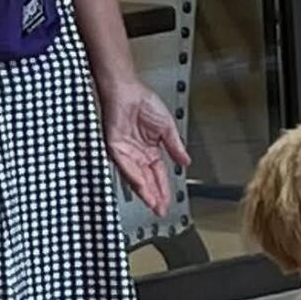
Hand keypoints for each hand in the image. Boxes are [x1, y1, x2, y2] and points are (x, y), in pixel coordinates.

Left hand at [100, 79, 189, 215]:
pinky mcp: (114, 147)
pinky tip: (141, 185)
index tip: (168, 203)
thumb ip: (175, 146)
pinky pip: (124, 165)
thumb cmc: (143, 101)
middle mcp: (137, 154)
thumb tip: (186, 162)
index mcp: (150, 150)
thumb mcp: (167, 128)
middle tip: (161, 210)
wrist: (127, 89)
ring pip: (135, 178)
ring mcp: (125, 152)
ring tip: (153, 204)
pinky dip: (133, 176)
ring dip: (144, 191)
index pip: (158, 175)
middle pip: (147, 181)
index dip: (164, 189)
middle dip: (155, 196)